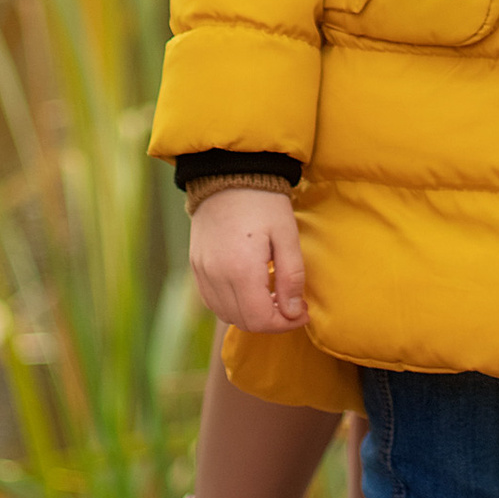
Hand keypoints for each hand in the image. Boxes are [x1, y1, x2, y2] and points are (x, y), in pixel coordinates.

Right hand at [189, 185, 306, 330]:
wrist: (229, 173)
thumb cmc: (264, 202)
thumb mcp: (287, 235)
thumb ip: (291, 278)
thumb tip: (293, 313)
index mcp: (240, 269)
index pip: (260, 320)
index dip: (284, 324)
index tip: (302, 313)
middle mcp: (216, 275)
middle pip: (243, 321)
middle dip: (271, 321)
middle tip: (291, 306)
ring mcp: (202, 271)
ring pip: (226, 314)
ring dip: (251, 315)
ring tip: (272, 296)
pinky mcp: (196, 265)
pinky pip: (212, 300)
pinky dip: (232, 304)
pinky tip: (250, 290)